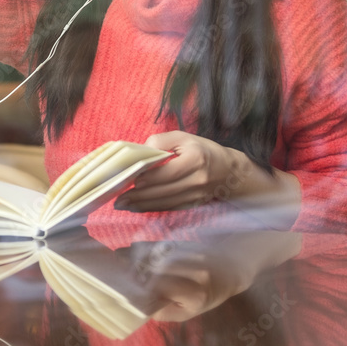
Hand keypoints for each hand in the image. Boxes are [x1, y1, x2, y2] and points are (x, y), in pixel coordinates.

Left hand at [115, 131, 252, 211]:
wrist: (228, 171)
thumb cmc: (201, 150)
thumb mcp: (183, 137)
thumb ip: (160, 141)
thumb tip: (140, 152)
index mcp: (195, 159)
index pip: (167, 172)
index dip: (148, 178)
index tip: (131, 180)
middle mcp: (197, 179)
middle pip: (163, 191)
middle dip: (139, 196)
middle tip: (118, 198)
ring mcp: (196, 195)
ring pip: (165, 202)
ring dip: (142, 205)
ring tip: (122, 205)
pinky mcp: (193, 204)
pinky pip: (169, 208)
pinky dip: (152, 208)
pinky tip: (137, 207)